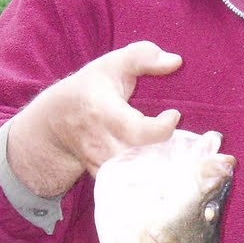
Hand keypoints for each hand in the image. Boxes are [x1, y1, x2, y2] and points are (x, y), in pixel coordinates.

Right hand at [6, 41, 182, 196]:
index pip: (138, 131)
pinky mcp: (104, 179)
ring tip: (180, 157)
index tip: (174, 114)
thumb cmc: (90, 87)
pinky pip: (133, 186)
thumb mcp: (112, 63)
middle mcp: (101, 143)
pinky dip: (152, 180)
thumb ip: (144, 56)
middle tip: (187, 144)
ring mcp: (101, 164)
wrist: (56, 119)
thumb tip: (177, 61)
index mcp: (103, 112)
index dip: (162, 127)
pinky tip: (165, 167)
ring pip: (140, 178)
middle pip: (143, 160)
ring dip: (164, 170)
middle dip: (170, 156)